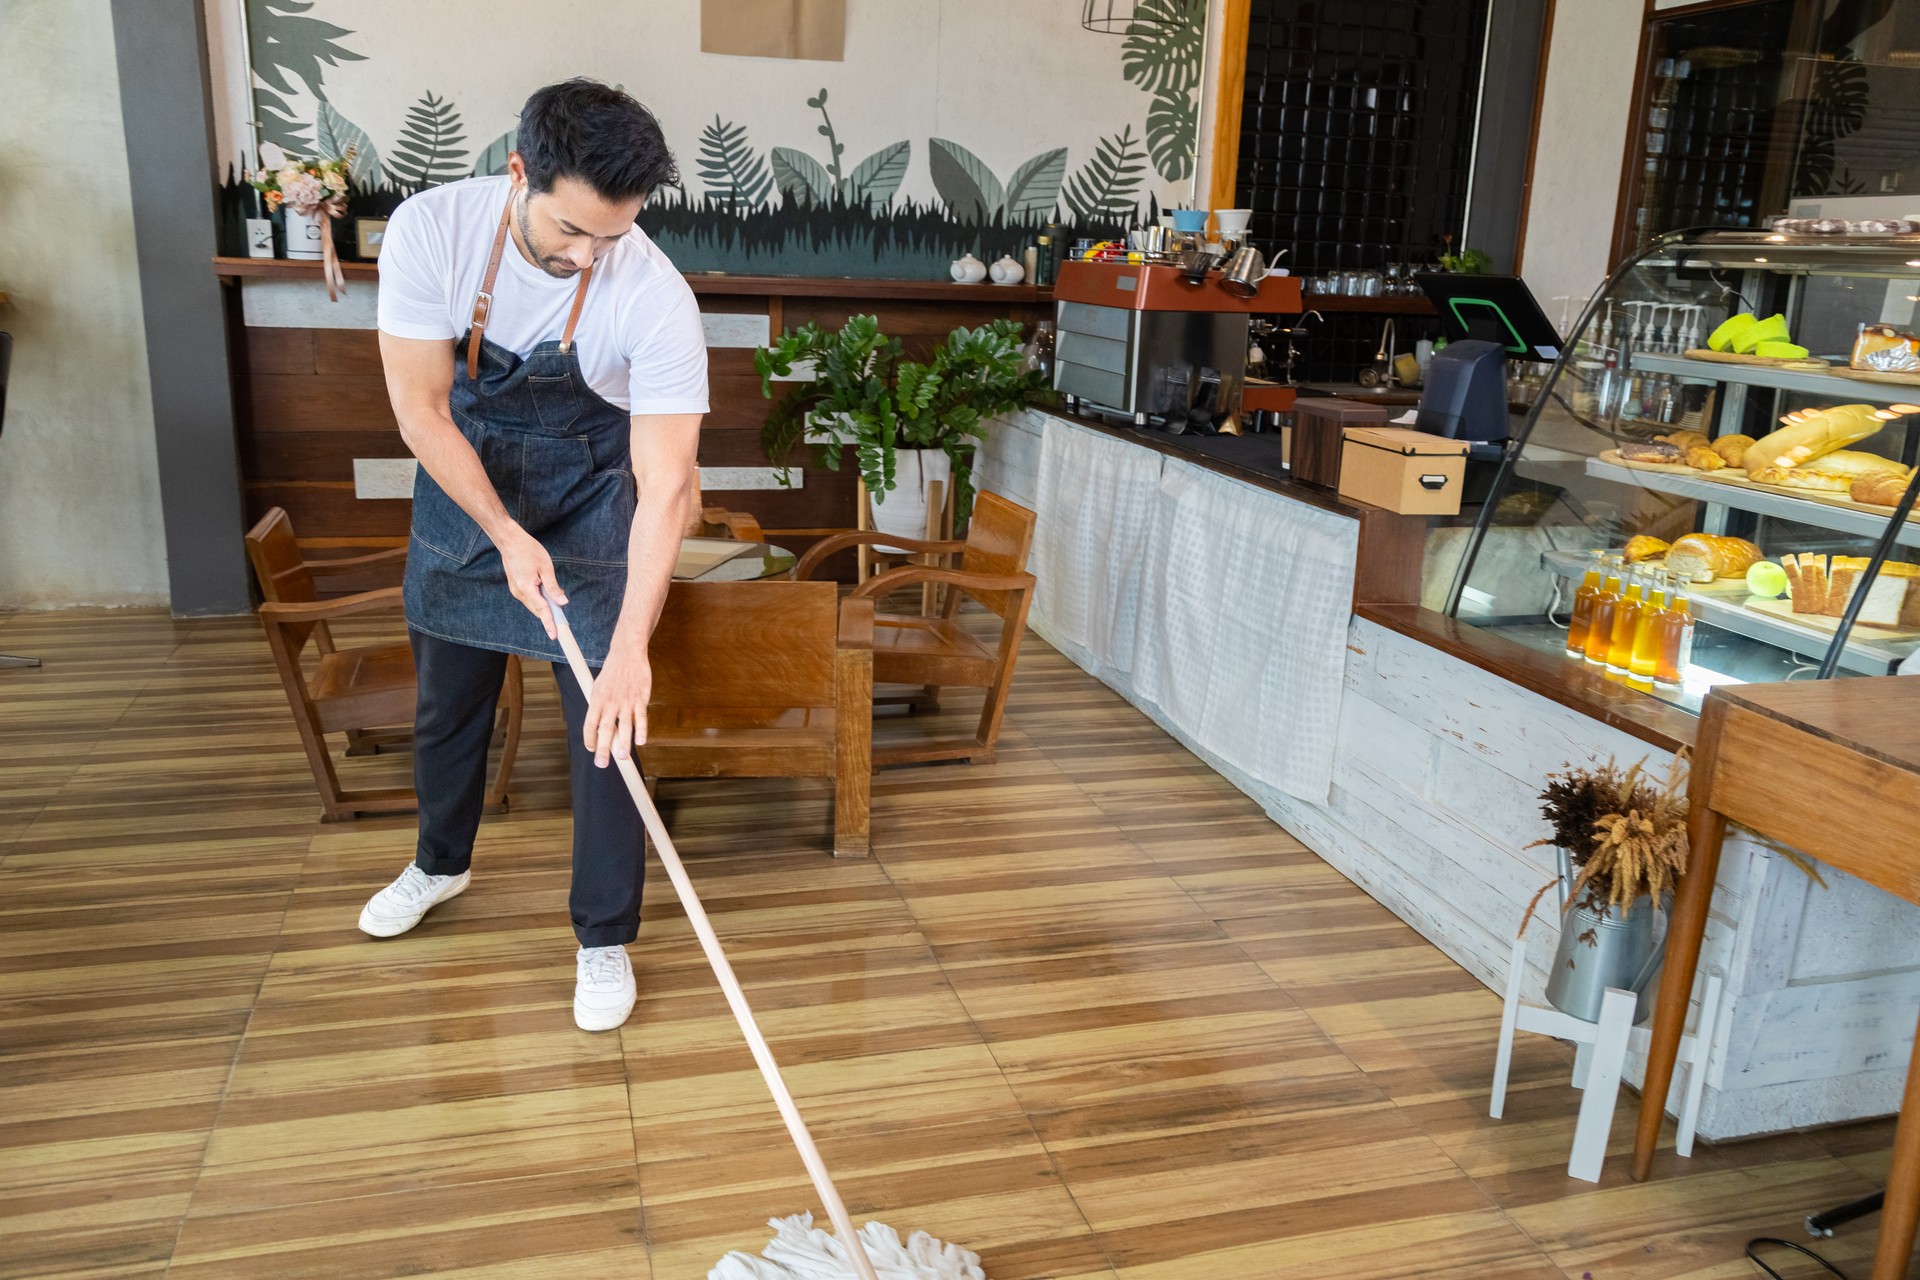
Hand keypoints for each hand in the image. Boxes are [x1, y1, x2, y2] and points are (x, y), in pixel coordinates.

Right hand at [498, 526, 566, 638]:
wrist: (510, 541)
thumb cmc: (529, 550)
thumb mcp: (546, 567)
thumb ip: (553, 587)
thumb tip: (562, 603)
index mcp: (527, 588)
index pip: (542, 610)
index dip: (550, 623)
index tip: (555, 635)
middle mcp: (519, 593)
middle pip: (538, 610)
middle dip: (550, 617)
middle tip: (563, 625)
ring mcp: (516, 591)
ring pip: (534, 605)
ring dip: (545, 608)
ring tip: (557, 607)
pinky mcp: (516, 588)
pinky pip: (530, 599)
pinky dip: (539, 601)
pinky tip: (547, 597)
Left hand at [584, 644, 650, 767]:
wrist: (627, 654)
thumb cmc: (612, 673)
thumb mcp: (598, 687)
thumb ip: (599, 708)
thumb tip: (598, 728)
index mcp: (596, 700)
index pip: (589, 724)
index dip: (589, 739)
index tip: (591, 750)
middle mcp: (610, 703)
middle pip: (605, 730)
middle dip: (603, 749)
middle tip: (602, 764)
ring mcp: (626, 701)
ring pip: (624, 726)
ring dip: (623, 743)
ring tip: (622, 757)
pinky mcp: (640, 698)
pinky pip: (641, 717)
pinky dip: (641, 730)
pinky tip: (641, 742)